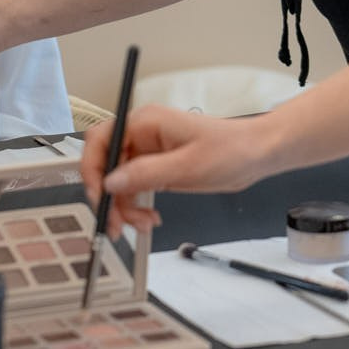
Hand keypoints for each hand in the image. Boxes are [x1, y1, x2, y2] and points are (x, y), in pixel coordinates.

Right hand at [81, 106, 277, 233]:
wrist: (257, 155)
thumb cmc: (231, 150)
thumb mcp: (188, 166)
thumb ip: (146, 174)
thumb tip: (110, 181)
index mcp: (146, 123)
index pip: (101, 140)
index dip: (92, 169)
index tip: (99, 197)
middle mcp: (142, 135)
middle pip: (105, 165)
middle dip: (107, 196)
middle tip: (114, 224)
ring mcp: (148, 152)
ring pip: (118, 183)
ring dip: (124, 207)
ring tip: (143, 225)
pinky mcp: (157, 168)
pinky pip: (134, 189)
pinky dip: (136, 207)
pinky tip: (149, 220)